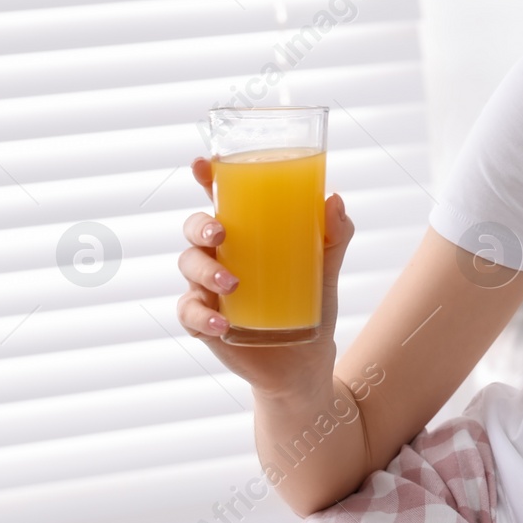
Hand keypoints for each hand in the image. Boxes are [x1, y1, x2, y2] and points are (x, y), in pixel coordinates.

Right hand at [175, 158, 354, 398]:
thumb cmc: (312, 301)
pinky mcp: (204, 321)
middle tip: (221, 233)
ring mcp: (208, 288)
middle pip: (194, 228)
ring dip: (204, 271)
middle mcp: (221, 255)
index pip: (221, 198)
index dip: (207, 178)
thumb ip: (335, 234)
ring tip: (232, 282)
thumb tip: (334, 199)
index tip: (203, 163)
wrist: (306, 359)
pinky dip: (201, 316)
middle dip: (200, 226)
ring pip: (188, 266)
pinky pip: (189, 312)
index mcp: (247, 234)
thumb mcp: (327, 266)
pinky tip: (221, 323)